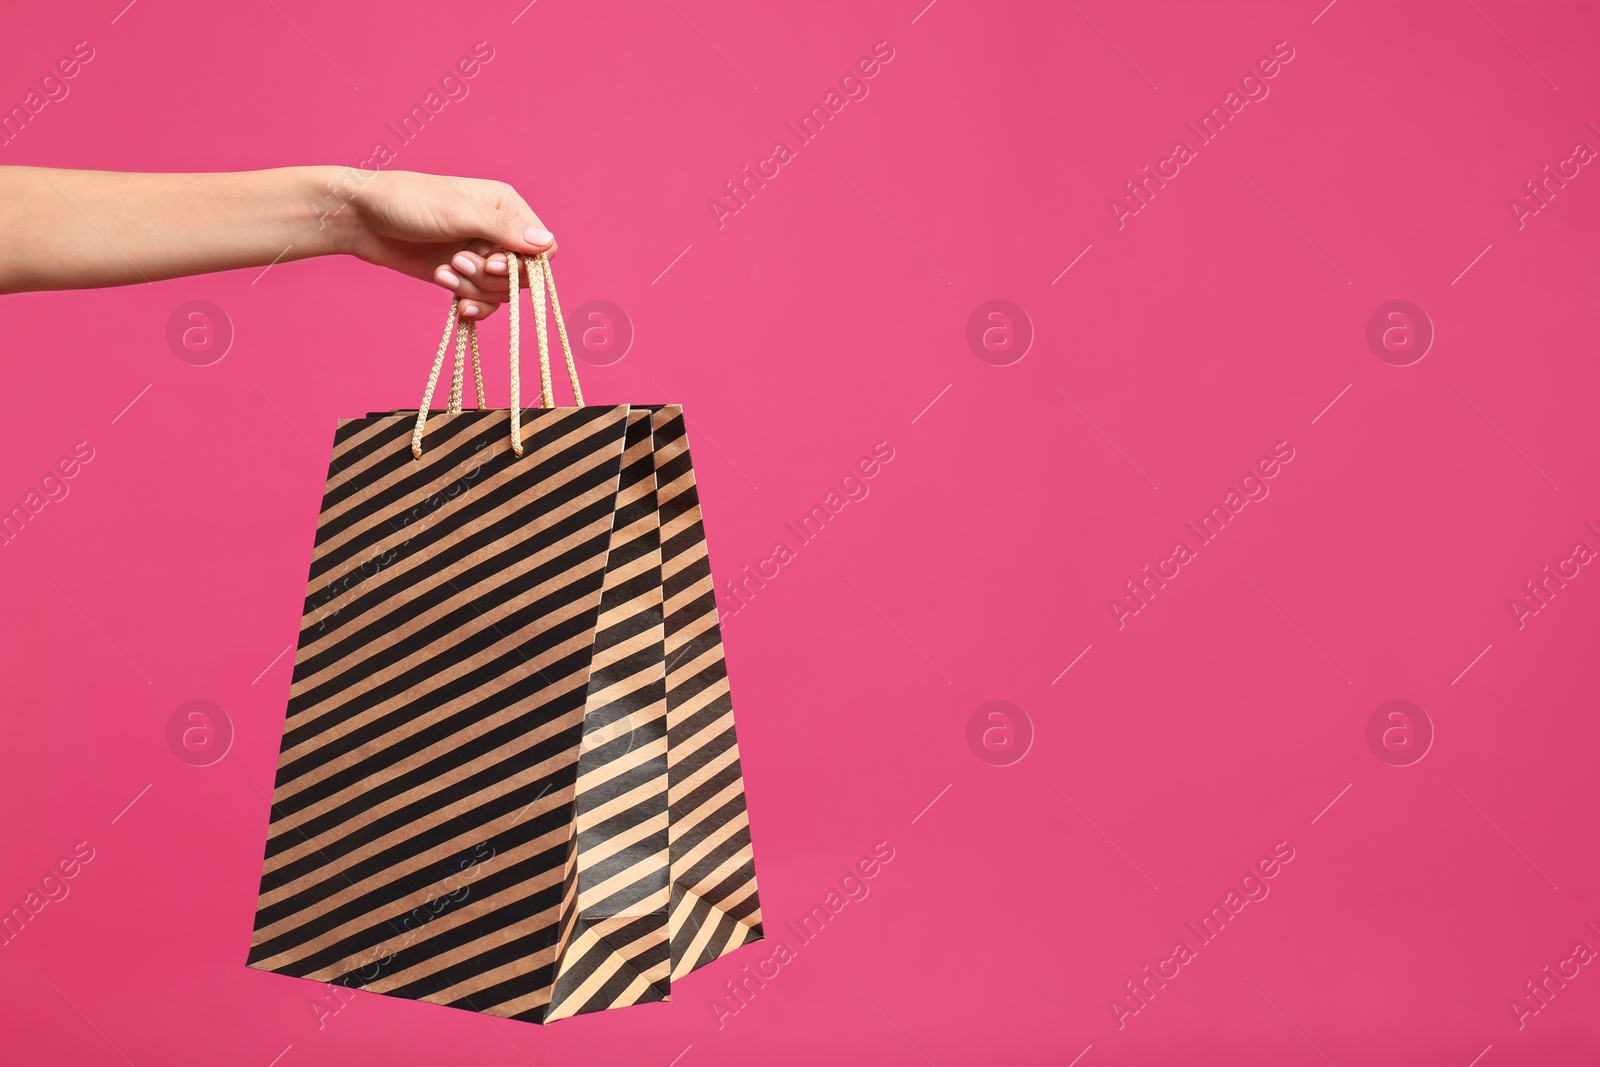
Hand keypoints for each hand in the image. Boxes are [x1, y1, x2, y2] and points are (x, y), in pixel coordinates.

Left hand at [339, 169, 556, 320]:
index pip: (542, 247)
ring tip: (444, 272)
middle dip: (492, 277)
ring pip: (502, 292)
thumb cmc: (407, 202)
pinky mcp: (462, 276)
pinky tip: (453, 302)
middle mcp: (498, 232)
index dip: (524, 264)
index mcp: (505, 207)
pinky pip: (484, 302)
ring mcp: (480, 255)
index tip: (492, 262)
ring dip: (475, 289)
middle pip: (523, 275)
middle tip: (459, 262)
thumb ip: (503, 230)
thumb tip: (547, 243)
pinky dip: (472, 306)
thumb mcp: (458, 213)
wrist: (362, 219)